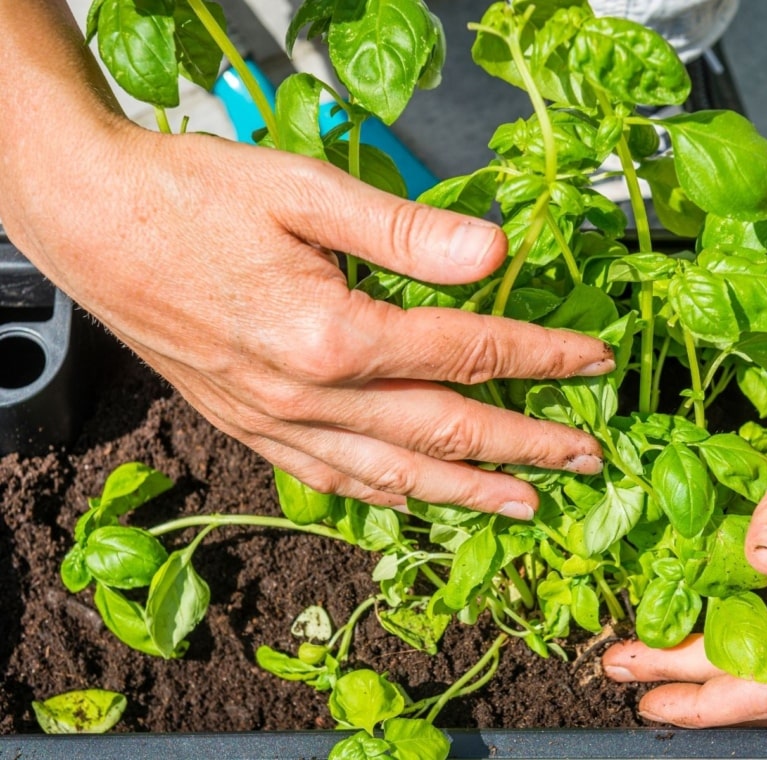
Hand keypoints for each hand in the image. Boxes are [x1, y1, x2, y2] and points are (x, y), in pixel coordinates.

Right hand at [3, 121, 612, 517]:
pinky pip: (329, 477)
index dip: (541, 357)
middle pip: (444, 429)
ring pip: (392, 472)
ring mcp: (274, 421)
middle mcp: (307, 396)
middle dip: (526, 445)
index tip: (595, 362)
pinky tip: (417, 497)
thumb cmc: (192, 195)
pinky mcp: (247, 425)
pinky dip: (386, 493)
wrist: (90, 221)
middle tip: (588, 459)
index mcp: (332, 336)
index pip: (466, 353)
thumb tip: (496, 254)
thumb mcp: (305, 190)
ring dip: (468, 489)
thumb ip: (406, 231)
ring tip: (525, 503)